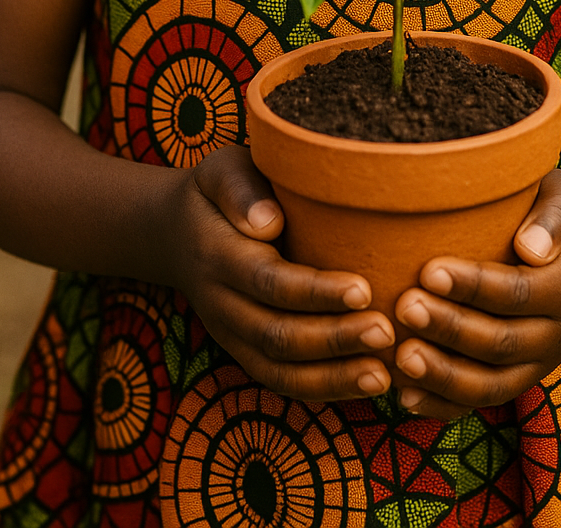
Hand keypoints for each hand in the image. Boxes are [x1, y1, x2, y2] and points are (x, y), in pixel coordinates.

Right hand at [168, 145, 395, 401]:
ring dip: (332, 377)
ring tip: (381, 374)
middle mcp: (220, 304)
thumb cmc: (217, 192)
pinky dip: (321, 390)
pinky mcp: (243, 351)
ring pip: (279, 370)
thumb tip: (268, 221)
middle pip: (277, 334)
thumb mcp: (222, 171)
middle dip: (334, 340)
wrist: (175, 232)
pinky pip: (279, 381)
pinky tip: (364, 386)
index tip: (364, 289)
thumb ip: (240, 190)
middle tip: (385, 332)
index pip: (269, 281)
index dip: (316, 291)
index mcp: (218, 256)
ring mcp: (230, 334)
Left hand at [392, 169, 560, 419]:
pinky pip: (480, 402)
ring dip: (444, 375)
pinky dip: (443, 405)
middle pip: (501, 342)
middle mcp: (557, 335)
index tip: (429, 270)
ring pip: (490, 385)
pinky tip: (405, 395)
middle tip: (404, 307)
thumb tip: (530, 247)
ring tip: (401, 356)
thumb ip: (554, 216)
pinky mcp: (516, 381)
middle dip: (450, 328)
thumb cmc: (551, 210)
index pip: (518, 292)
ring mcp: (536, 364)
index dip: (474, 286)